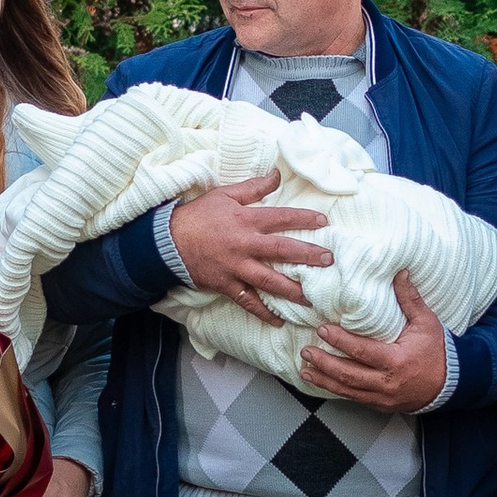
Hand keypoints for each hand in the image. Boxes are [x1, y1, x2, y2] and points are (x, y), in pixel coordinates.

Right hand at [165, 168, 332, 322]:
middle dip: (307, 255)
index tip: (324, 221)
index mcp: (246, 220)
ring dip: (292, 291)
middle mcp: (245, 245)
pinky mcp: (226, 285)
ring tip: (313, 298)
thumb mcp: (224, 195)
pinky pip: (248, 302)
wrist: (167, 242)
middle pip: (282, 251)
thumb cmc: (197, 216)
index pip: (281, 218)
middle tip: (329, 260)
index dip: (304, 218)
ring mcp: (236, 268)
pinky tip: (279, 321)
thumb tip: (276, 175)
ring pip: (270, 281)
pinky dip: (264, 313)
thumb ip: (253, 187)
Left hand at [299, 271, 446, 413]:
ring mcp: (383, 397)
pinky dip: (336, 391)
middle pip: (348, 374)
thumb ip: (410, 299)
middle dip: (324, 363)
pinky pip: (354, 399)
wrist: (452, 383)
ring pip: (347, 390)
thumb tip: (399, 272)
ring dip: (324, 380)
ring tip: (306, 368)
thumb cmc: (438, 351)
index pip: (362, 351)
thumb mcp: (427, 322)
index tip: (322, 329)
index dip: (340, 341)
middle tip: (306, 351)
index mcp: (397, 361)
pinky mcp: (381, 405)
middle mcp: (387, 382)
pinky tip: (322, 383)